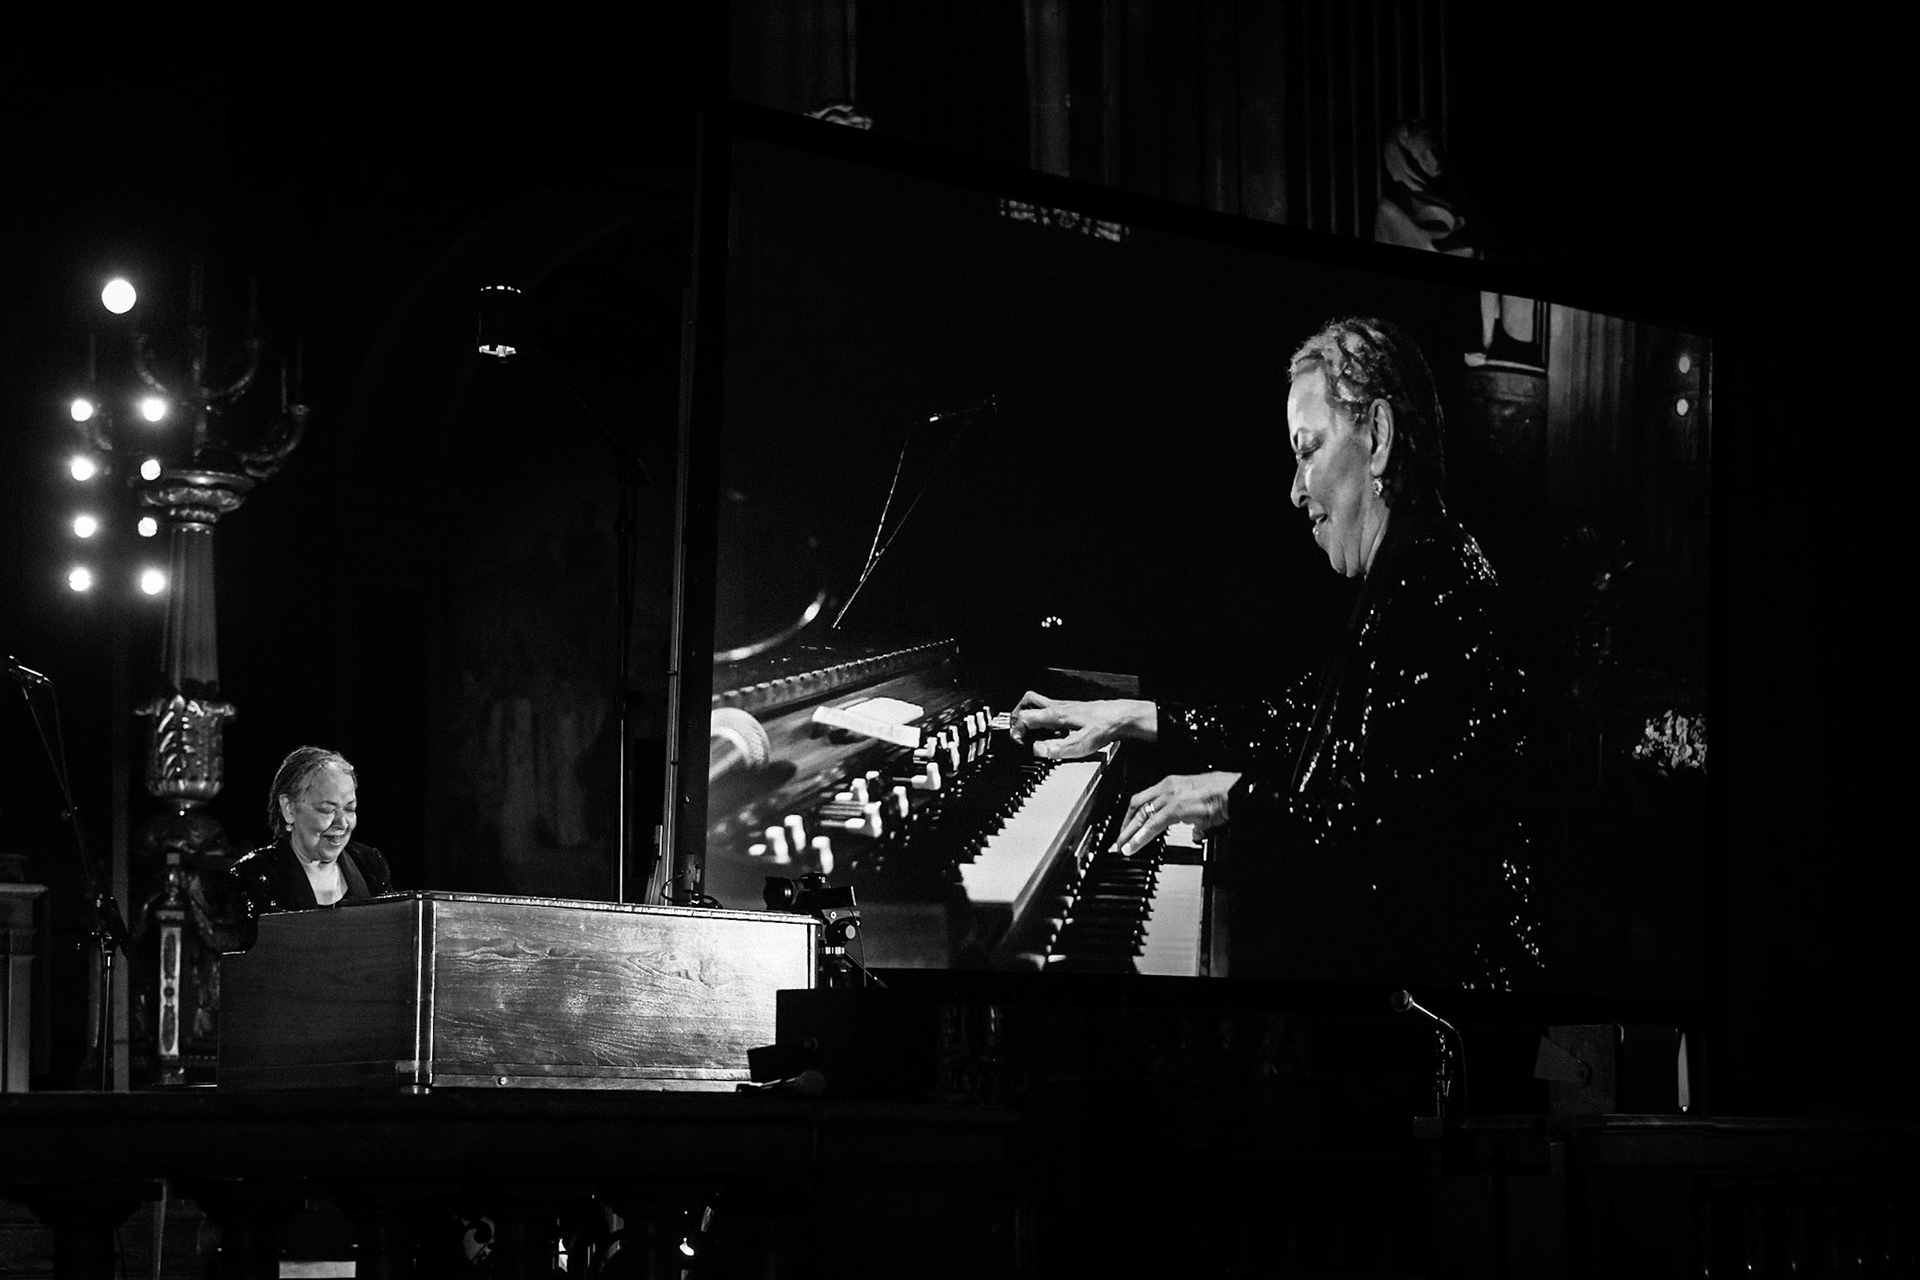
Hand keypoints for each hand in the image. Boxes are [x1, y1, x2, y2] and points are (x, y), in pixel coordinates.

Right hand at [1009, 692, 1155, 759]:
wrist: (1120, 718)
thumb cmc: (1103, 728)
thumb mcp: (1079, 745)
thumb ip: (1056, 749)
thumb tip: (1037, 750)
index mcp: (1055, 715)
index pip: (1024, 717)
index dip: (1016, 731)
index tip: (1019, 743)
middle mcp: (1057, 707)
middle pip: (1027, 702)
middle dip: (1016, 716)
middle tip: (1016, 731)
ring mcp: (1064, 707)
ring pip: (1038, 703)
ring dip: (1029, 714)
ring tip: (1029, 730)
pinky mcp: (1071, 710)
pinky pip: (1050, 709)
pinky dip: (1044, 718)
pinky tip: (1052, 732)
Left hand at [1113, 772, 1239, 855]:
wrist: (1236, 791)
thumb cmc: (1224, 795)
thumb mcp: (1203, 808)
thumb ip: (1196, 823)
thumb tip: (1195, 835)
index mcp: (1171, 784)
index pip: (1143, 800)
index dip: (1132, 817)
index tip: (1126, 830)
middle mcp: (1167, 787)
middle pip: (1136, 806)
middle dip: (1125, 826)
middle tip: (1117, 841)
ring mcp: (1171, 796)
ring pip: (1141, 815)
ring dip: (1129, 833)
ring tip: (1122, 847)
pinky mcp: (1176, 807)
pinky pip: (1153, 824)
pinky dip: (1141, 836)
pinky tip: (1134, 845)